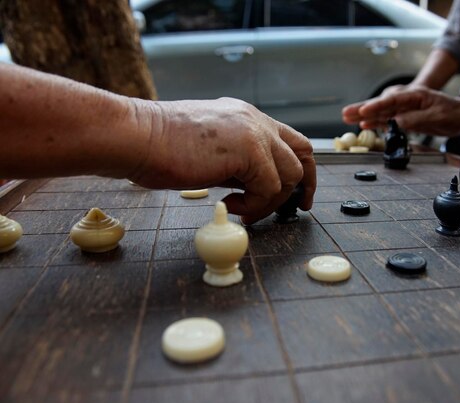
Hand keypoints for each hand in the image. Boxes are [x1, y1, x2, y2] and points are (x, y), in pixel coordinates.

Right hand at [129, 97, 315, 223]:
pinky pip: (270, 187)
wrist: (136, 137)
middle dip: (305, 184)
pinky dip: (253, 205)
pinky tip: (226, 204)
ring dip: (269, 201)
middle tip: (297, 208)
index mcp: (246, 118)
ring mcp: (254, 132)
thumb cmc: (159, 148)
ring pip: (290, 174)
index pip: (290, 141)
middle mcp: (255, 120)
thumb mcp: (209, 153)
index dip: (299, 170)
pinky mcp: (249, 149)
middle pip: (304, 152)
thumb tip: (250, 189)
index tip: (297, 194)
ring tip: (239, 209)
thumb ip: (235, 164)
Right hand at [342, 88, 459, 136]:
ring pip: (381, 112)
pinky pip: (387, 119)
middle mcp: (407, 100)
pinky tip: (364, 125)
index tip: (364, 111)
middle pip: (381, 104)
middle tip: (346, 112)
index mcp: (415, 96)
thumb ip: (417, 119)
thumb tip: (398, 122)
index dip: (376, 106)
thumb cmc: (454, 113)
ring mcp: (405, 108)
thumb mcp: (438, 117)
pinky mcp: (406, 117)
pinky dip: (375, 122)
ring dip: (364, 115)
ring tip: (346, 118)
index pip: (392, 101)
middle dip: (362, 108)